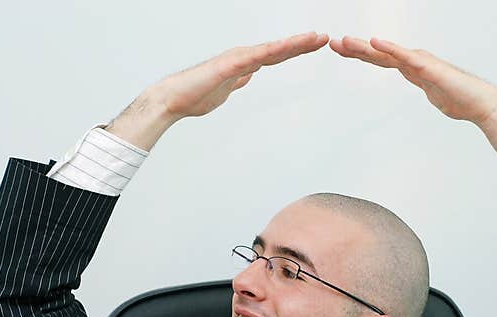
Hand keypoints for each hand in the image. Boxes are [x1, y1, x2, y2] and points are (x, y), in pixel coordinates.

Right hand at [152, 31, 329, 120]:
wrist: (173, 99)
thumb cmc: (195, 94)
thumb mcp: (226, 89)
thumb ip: (239, 80)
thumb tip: (249, 75)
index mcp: (243, 63)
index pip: (276, 55)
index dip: (296, 49)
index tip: (315, 44)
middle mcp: (242, 57)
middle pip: (278, 49)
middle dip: (302, 43)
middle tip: (323, 37)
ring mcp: (236, 59)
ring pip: (271, 50)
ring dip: (292, 44)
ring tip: (313, 39)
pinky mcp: (228, 66)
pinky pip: (254, 58)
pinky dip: (271, 52)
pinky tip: (286, 49)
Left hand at [329, 36, 496, 126]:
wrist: (479, 103)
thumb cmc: (460, 99)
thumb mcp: (434, 95)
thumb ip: (425, 88)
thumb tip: (422, 87)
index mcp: (413, 68)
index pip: (381, 60)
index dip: (361, 54)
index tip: (342, 51)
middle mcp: (414, 61)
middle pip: (379, 54)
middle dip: (355, 49)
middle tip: (334, 43)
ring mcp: (420, 62)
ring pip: (387, 53)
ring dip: (366, 47)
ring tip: (345, 42)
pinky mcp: (427, 67)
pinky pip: (404, 57)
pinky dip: (389, 48)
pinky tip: (375, 42)